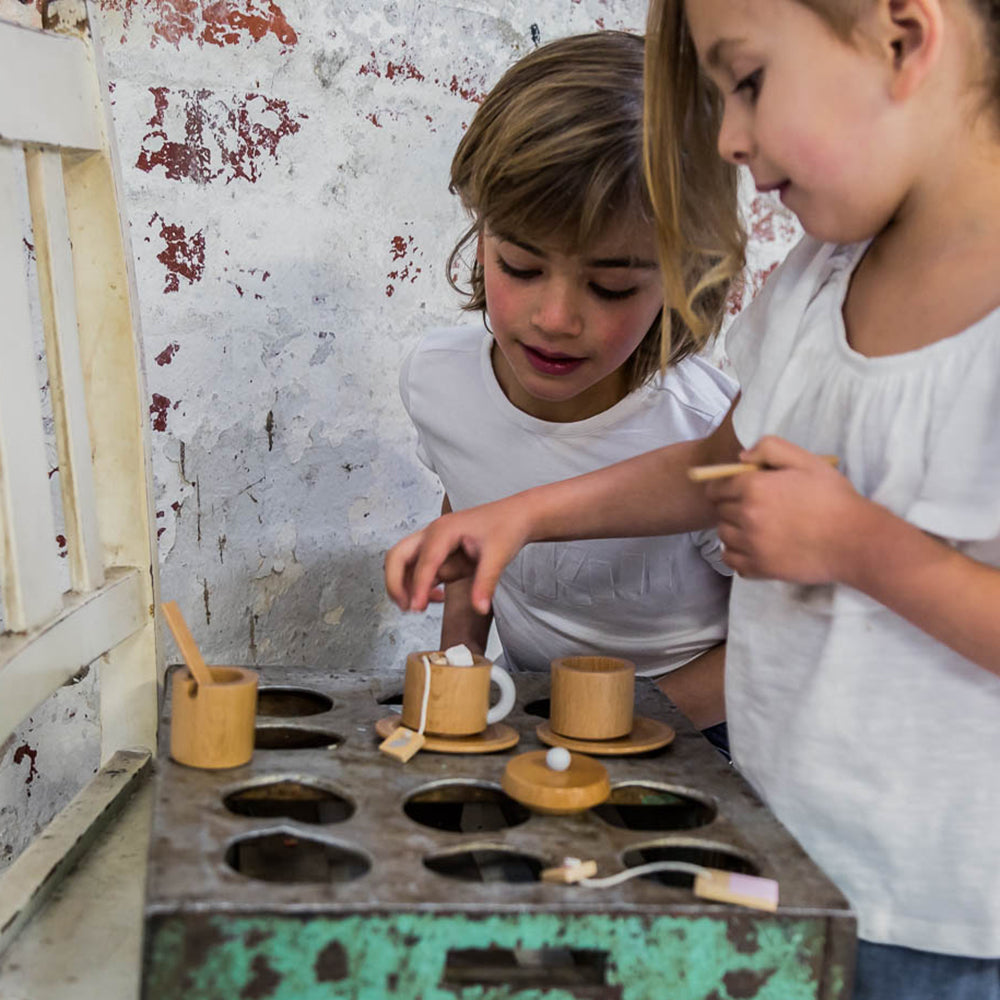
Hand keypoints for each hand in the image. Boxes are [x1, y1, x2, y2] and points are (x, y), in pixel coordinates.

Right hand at [384, 496, 532, 613]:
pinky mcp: (439, 554)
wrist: (516, 516)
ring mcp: (433, 544)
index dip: (418, 586)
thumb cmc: (506, 526)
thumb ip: (485, 583)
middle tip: (407, 606)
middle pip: (397, 557)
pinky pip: (420, 572)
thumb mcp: (498, 556)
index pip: (424, 562)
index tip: (416, 607)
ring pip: (404, 565)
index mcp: (444, 530)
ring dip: (406, 586)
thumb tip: (479, 607)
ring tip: (423, 606)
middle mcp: (432, 535)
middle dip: (395, 583)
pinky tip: (438, 597)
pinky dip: (421, 587)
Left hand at [704, 436, 865, 583]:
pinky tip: (753, 548)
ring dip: (733, 530)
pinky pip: (731, 561)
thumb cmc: (833, 498)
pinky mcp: (760, 568)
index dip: (723, 487)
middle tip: (753, 508)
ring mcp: (752, 545)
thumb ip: (770, 448)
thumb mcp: (807, 460)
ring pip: (724, 536)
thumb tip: (741, 457)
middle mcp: (747, 516)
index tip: (733, 490)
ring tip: (755, 528)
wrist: (855, 540)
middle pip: (720, 511)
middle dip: (730, 507)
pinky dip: (737, 555)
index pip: (716, 488)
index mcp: (754, 487)